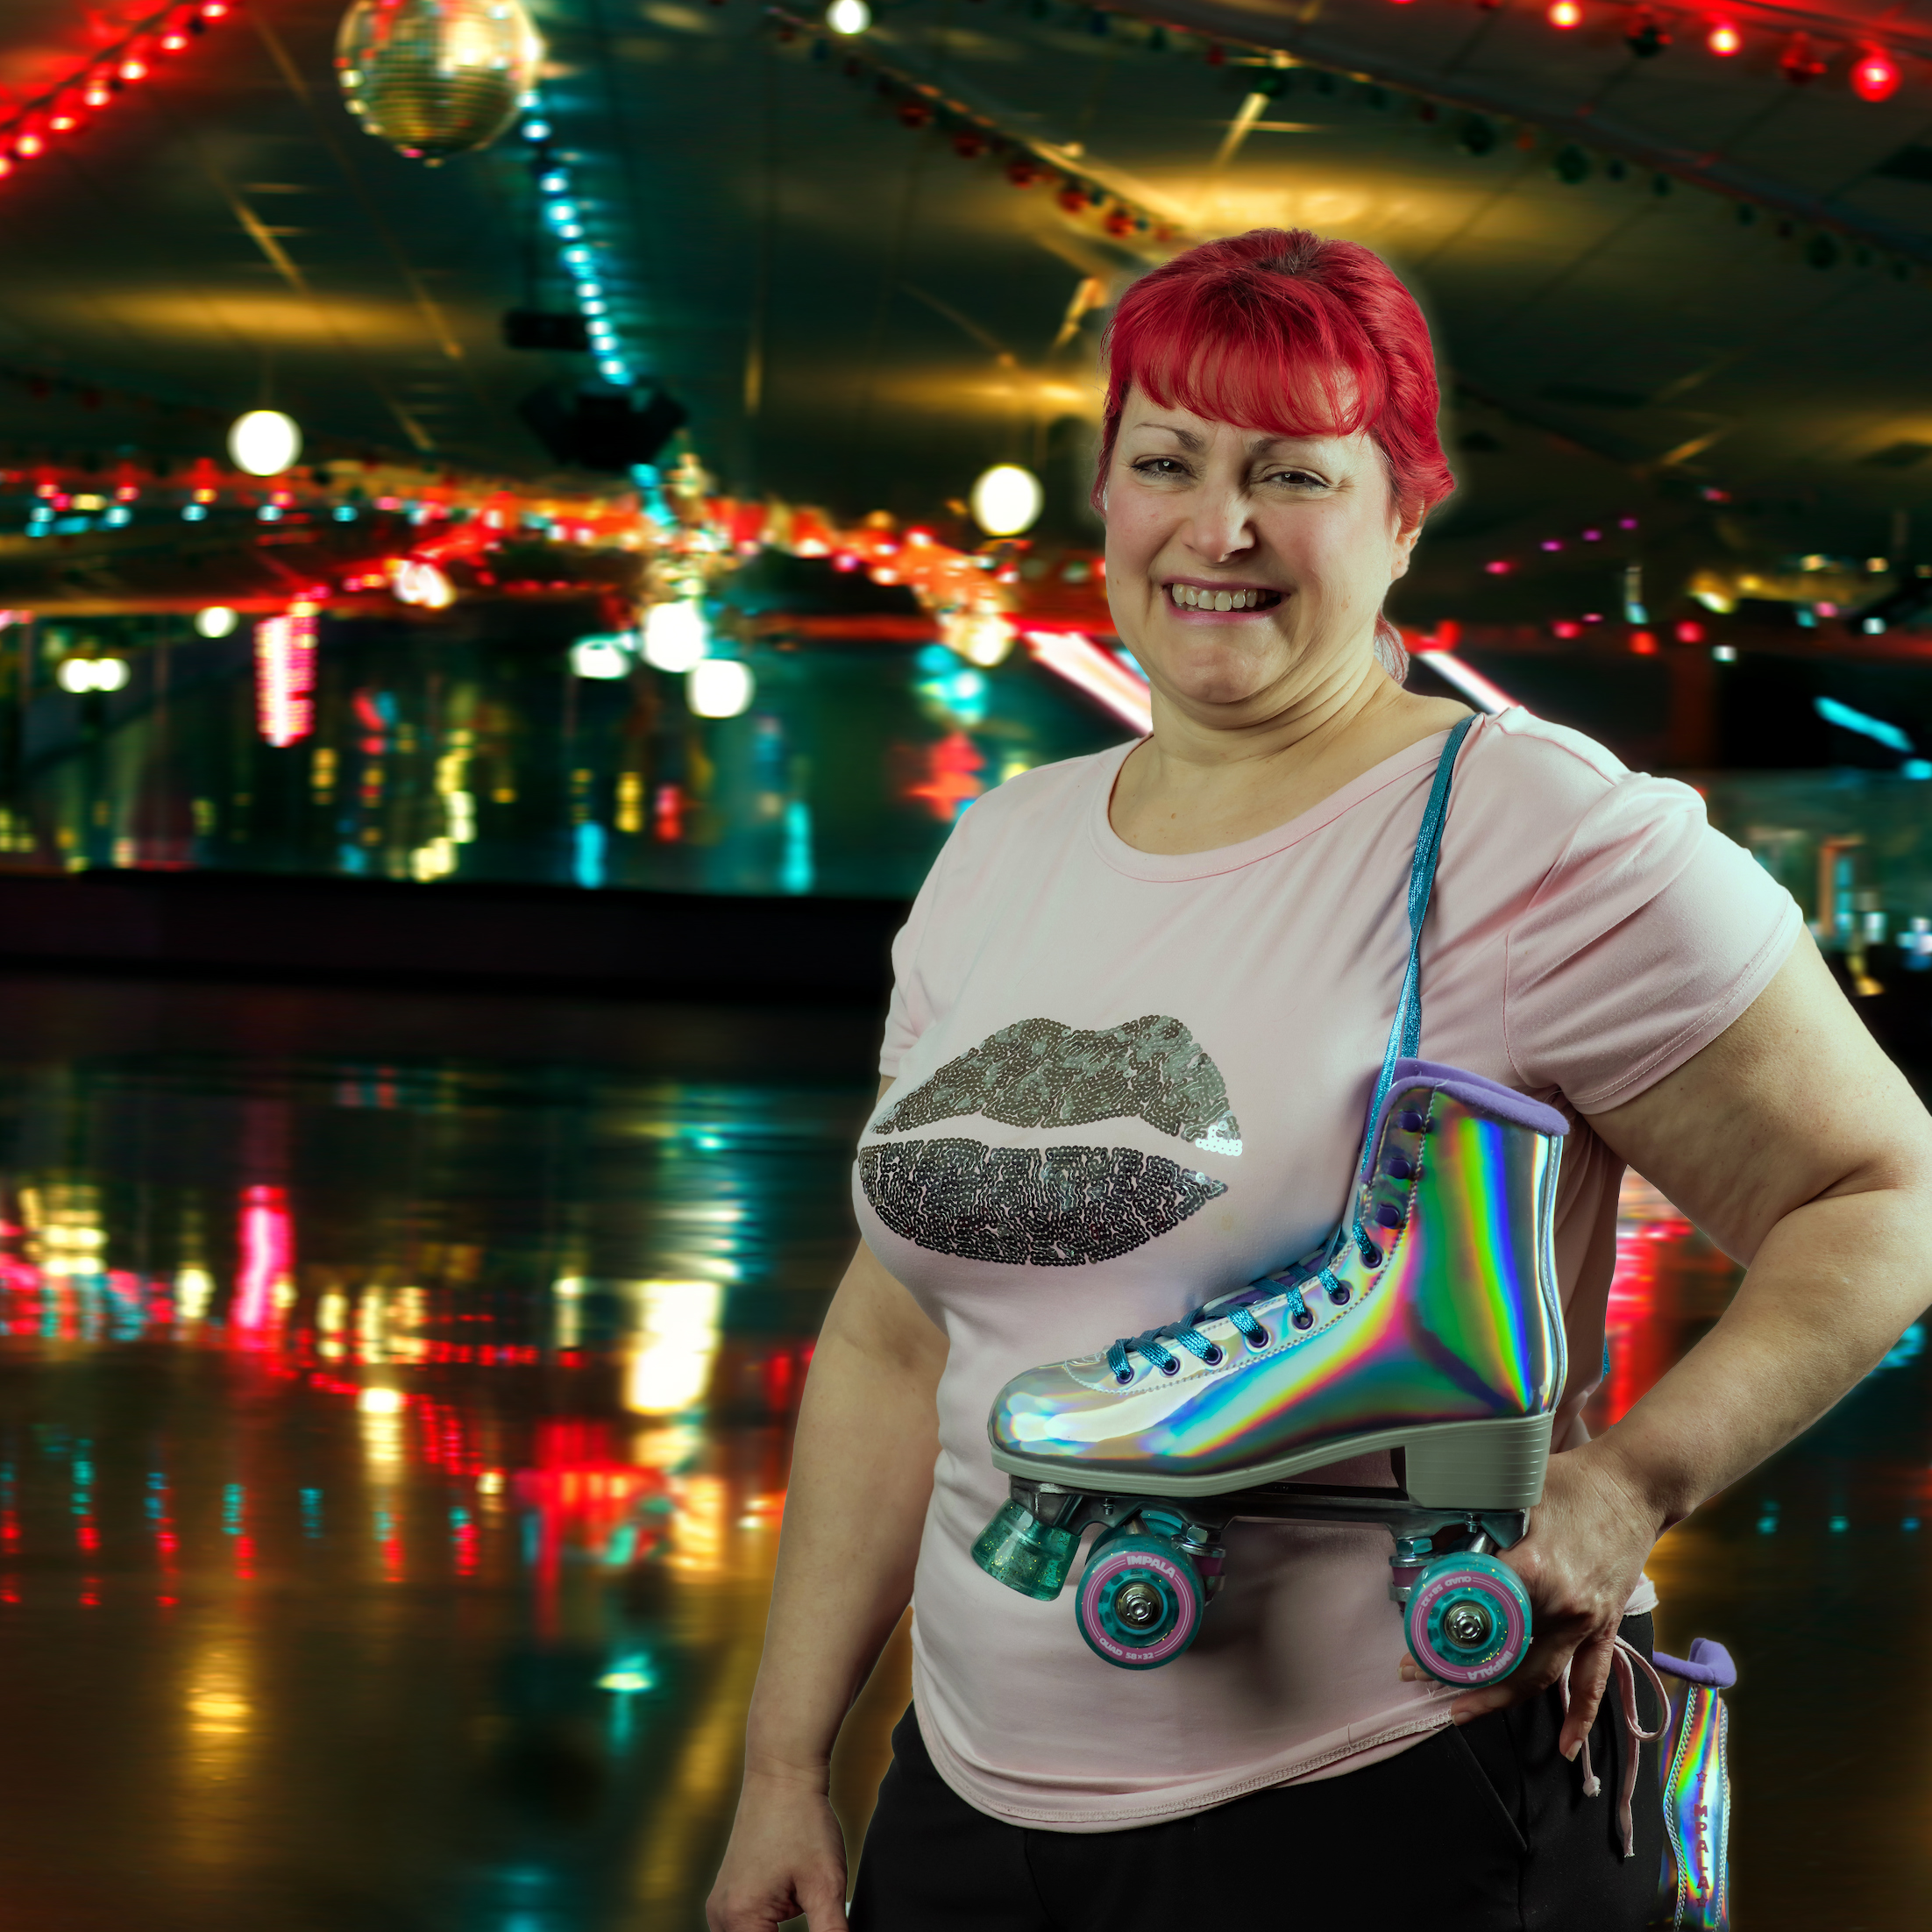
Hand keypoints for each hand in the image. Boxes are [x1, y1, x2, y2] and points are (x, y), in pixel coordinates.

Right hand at [706, 1767, 850, 1931]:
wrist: (782, 1773)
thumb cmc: (803, 1821)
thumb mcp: (826, 1885)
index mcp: (739, 1918)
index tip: (826, 1928)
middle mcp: (720, 1917)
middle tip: (818, 1916)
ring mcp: (720, 1906)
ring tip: (807, 1907)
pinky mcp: (728, 1896)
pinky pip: (746, 1930)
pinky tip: (795, 1910)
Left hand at [1397, 1439, 1664, 1756]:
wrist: (1635, 1486)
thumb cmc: (1572, 1482)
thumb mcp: (1514, 1492)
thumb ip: (1474, 1522)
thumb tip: (1432, 1546)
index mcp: (1535, 1569)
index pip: (1477, 1614)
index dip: (1442, 1632)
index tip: (1413, 1645)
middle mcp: (1563, 1605)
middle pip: (1506, 1656)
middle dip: (1461, 1674)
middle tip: (1419, 1678)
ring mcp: (1588, 1622)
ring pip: (1541, 1676)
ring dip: (1501, 1697)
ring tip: (1461, 1713)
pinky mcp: (1605, 1627)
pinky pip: (1593, 1680)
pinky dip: (1580, 1716)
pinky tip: (1566, 1746)